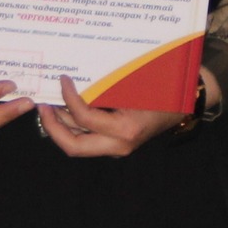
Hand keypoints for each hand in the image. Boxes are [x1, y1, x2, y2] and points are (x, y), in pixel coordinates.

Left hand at [34, 67, 218, 158]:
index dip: (68, 98)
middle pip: (73, 146)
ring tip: (49, 103)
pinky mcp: (115, 144)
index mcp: (125, 130)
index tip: (63, 79)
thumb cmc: (163, 90)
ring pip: (77, 143)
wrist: (185, 105)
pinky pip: (87, 138)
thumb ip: (105, 87)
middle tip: (42, 106)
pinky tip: (66, 108)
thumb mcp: (134, 85)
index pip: (84, 118)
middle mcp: (119, 145)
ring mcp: (116, 148)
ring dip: (60, 124)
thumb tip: (74, 79)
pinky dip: (73, 125)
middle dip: (52, 127)